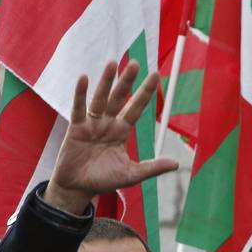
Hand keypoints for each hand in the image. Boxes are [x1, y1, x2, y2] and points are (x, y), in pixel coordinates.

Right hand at [43, 60, 178, 213]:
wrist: (78, 188)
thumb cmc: (103, 181)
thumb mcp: (131, 175)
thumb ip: (152, 168)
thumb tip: (176, 164)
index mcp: (121, 131)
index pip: (136, 108)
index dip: (145, 93)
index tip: (155, 75)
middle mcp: (108, 123)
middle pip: (119, 98)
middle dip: (127, 82)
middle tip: (136, 63)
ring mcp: (91, 124)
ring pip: (101, 99)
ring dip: (106, 82)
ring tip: (113, 64)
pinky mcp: (76, 128)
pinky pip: (78, 108)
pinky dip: (80, 94)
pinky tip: (84, 78)